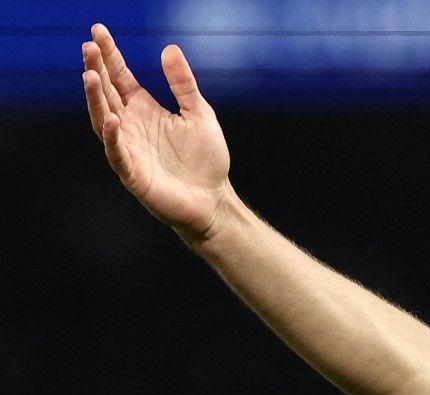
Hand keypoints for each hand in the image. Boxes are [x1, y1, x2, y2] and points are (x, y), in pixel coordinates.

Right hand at [81, 24, 230, 240]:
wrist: (214, 200)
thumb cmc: (206, 160)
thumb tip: (169, 48)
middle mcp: (130, 125)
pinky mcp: (133, 173)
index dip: (109, 55)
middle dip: (96, 70)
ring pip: (102, 120)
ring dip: (95, 99)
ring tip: (89, 75)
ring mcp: (128, 148)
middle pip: (107, 93)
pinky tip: (111, 119)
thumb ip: (183, 85)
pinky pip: (117, 153)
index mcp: (144, 109)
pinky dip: (112, 137)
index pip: (120, 77)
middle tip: (88, 47)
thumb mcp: (199, 114)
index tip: (97, 31)